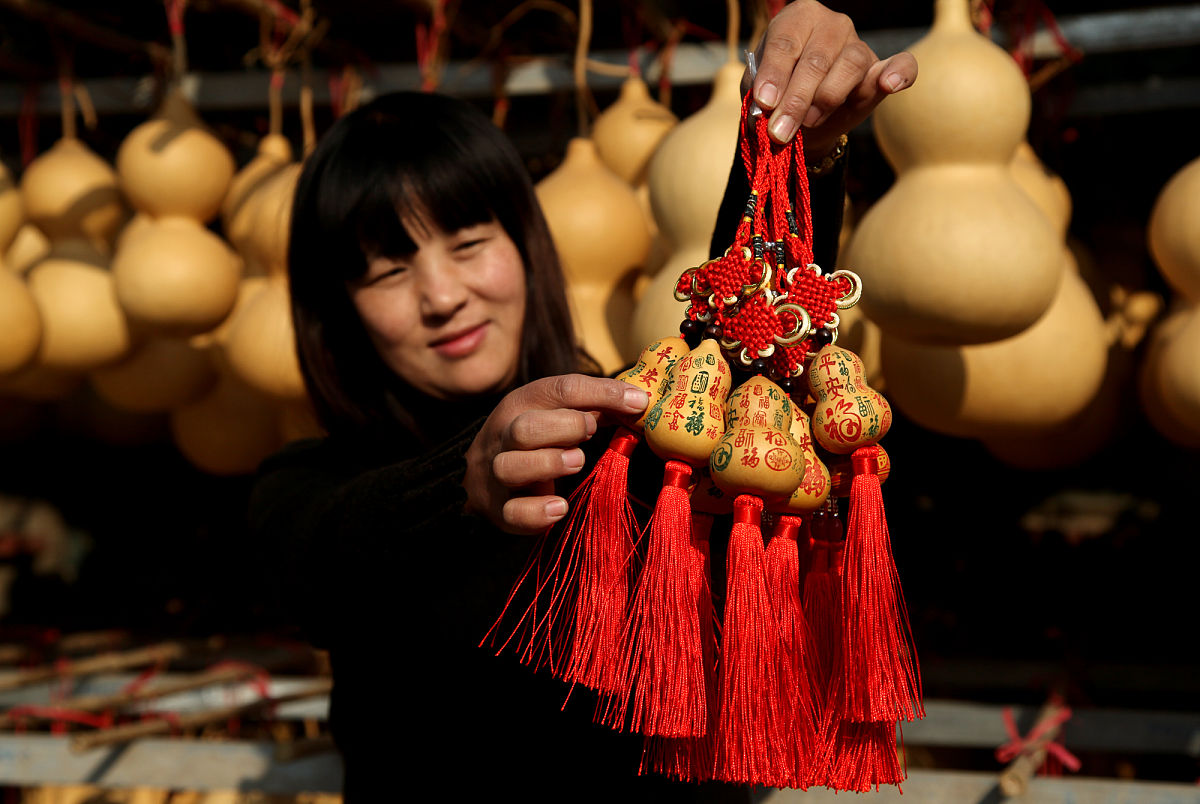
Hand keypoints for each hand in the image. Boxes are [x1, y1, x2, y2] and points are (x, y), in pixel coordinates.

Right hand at [463, 374, 649, 534]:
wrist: (482, 474)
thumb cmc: (537, 438)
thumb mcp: (558, 412)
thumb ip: (595, 406)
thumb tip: (639, 401)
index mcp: (523, 404)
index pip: (560, 390)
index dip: (602, 393)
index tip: (638, 403)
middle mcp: (505, 436)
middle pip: (525, 428)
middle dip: (565, 427)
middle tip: (591, 431)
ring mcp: (498, 474)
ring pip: (510, 467)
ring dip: (548, 463)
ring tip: (576, 462)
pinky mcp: (500, 509)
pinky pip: (512, 512)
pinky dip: (537, 512)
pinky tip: (561, 507)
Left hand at [745, 0, 917, 153]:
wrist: (800, 120)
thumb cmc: (777, 95)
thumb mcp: (759, 94)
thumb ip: (761, 96)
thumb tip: (767, 108)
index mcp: (797, 18)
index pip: (785, 43)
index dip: (774, 74)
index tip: (765, 103)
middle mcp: (830, 24)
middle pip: (816, 59)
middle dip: (796, 100)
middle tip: (780, 131)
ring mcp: (858, 44)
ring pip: (850, 65)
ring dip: (827, 99)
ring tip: (809, 121)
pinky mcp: (880, 69)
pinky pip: (901, 64)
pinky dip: (899, 72)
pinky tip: (889, 84)